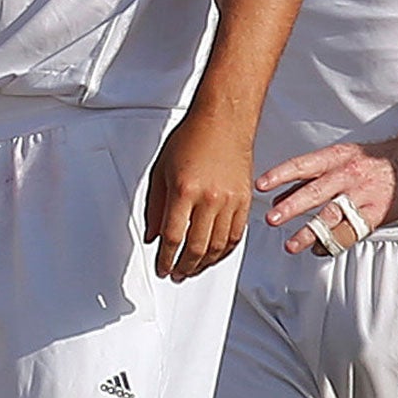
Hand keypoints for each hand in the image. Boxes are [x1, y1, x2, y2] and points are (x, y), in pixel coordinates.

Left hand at [145, 110, 252, 279]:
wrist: (223, 123)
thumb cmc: (191, 140)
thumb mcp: (161, 171)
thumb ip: (155, 207)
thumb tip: (152, 235)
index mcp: (184, 191)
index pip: (173, 237)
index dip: (166, 258)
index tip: (161, 267)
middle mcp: (210, 199)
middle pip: (197, 247)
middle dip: (184, 267)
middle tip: (175, 275)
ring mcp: (231, 201)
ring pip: (219, 246)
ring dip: (205, 264)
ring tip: (192, 270)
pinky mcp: (245, 201)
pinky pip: (236, 235)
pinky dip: (225, 251)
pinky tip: (215, 257)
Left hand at [259, 139, 397, 254]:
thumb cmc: (370, 160)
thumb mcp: (338, 157)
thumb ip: (310, 176)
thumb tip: (279, 195)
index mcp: (335, 157)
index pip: (303, 165)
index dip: (280, 175)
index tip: (261, 185)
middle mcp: (347, 175)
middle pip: (316, 192)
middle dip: (292, 207)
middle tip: (272, 219)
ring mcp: (362, 196)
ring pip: (333, 216)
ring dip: (309, 232)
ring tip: (292, 245)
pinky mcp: (376, 214)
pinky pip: (352, 232)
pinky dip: (333, 243)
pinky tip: (319, 249)